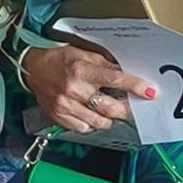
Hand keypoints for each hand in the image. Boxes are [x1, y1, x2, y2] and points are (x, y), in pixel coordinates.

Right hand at [21, 43, 154, 133]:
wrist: (31, 66)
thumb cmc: (59, 58)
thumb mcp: (84, 54)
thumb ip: (106, 64)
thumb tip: (128, 73)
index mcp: (82, 70)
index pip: (115, 79)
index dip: (135, 86)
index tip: (150, 92)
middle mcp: (74, 89)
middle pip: (110, 107)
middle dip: (127, 109)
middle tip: (133, 107)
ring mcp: (65, 105)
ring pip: (99, 121)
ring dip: (110, 117)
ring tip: (110, 109)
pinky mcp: (58, 116)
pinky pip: (84, 128)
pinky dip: (92, 124)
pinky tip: (91, 114)